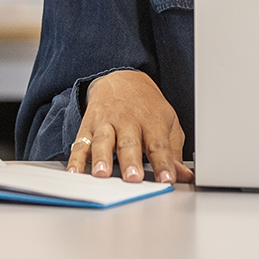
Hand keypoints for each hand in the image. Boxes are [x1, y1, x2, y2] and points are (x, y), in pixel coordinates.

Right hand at [66, 70, 193, 183]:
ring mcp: (106, 123)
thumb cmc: (147, 107)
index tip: (167, 180)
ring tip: (101, 173)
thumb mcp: (167, 122)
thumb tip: (184, 175)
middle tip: (132, 177)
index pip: (159, 145)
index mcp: (151, 122)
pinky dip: (76, 158)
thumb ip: (173, 151)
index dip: (163, 163)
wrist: (122, 79)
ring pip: (103, 141)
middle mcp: (128, 121)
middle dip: (130, 161)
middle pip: (129, 143)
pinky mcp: (89, 125)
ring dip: (102, 158)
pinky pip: (80, 143)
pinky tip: (74, 171)